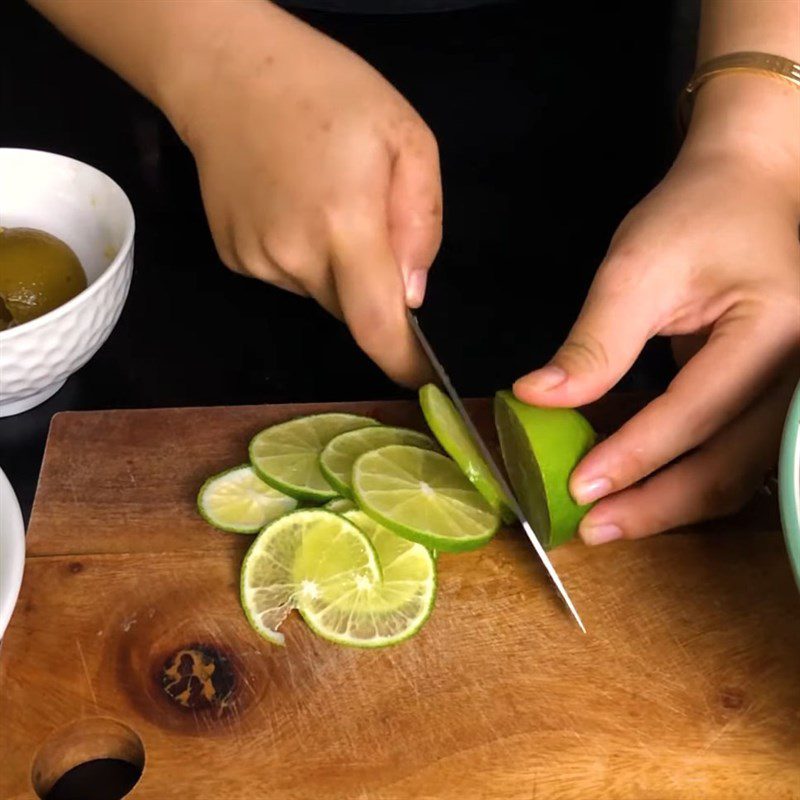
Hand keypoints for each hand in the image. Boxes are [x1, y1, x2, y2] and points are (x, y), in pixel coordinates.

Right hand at [165, 3, 440, 385]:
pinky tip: (291, 206)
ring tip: (323, 200)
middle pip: (351, 308)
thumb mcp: (407, 137)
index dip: (401, 362)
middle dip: (371, 287)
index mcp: (345, 224)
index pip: (376, 325)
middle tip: (366, 220)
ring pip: (319, 293)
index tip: (420, 379)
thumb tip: (411, 296)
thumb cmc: (329, 91)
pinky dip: (302, 257)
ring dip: (335, 267)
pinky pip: (287, 277)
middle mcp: (295, 256)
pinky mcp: (233, 257)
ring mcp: (257, 261)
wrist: (228, 72)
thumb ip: (420, 222)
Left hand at [514, 116, 799, 543]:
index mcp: (773, 329)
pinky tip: (641, 495)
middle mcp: (799, 372)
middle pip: (728, 464)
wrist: (748, 192)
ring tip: (608, 524)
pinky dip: (685, 481)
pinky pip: (732, 457)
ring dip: (669, 504)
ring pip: (735, 474)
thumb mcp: (635, 269)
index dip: (634, 454)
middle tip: (590, 529)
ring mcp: (794, 391)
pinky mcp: (774, 399)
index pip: (695, 411)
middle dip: (655, 503)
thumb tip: (536, 399)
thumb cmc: (694, 218)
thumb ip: (593, 344)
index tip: (579, 486)